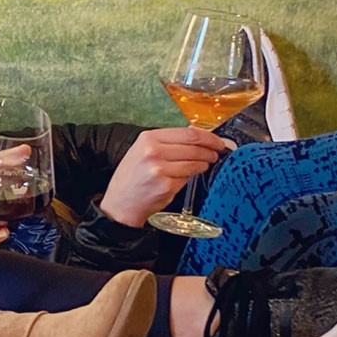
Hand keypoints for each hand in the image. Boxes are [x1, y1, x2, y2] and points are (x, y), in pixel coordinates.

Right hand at [97, 127, 234, 227]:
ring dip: (204, 163)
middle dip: (210, 150)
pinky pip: (187, 178)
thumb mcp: (142, 151)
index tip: (216, 141)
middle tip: (216, 153)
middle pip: (194, 146)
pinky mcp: (166, 186)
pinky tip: (189, 176)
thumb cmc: (132, 178)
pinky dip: (192, 177)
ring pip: (194, 162)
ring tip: (205, 164)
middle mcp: (153, 151)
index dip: (208, 137)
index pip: (188, 133)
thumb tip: (195, 133)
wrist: (120, 204)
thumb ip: (167, 141)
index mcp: (148, 138)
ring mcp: (160, 169)